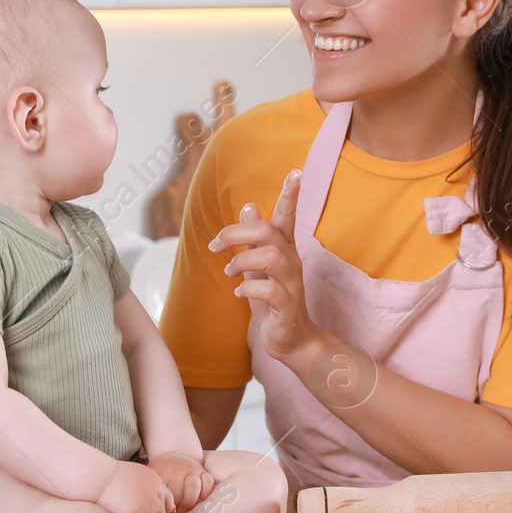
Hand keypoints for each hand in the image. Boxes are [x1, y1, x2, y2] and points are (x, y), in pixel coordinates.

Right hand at [96, 460, 175, 512]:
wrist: (100, 477)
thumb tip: (151, 501)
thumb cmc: (113, 476)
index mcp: (158, 485)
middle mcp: (156, 498)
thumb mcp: (138, 474)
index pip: (168, 505)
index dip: (157, 511)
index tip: (144, 512)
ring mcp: (148, 510)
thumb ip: (149, 487)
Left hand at [146, 452, 214, 512]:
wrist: (174, 453)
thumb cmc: (161, 471)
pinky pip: (208, 482)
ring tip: (185, 511)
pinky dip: (205, 493)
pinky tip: (199, 502)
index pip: (164, 493)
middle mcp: (177, 472)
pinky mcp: (203, 471)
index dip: (165, 507)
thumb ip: (150, 491)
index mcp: (163, 474)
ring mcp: (191, 471)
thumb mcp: (152, 477)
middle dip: (177, 507)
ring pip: (193, 486)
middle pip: (178, 491)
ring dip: (190, 502)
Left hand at [210, 170, 324, 362]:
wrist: (291, 340)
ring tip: (229, 271)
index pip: (288, 216)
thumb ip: (252, 241)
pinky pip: (269, 289)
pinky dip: (248, 287)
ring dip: (242, 260)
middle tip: (215, 246)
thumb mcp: (258, 267)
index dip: (291, 195)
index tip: (296, 172)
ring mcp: (292, 282)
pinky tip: (239, 292)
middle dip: (236, 233)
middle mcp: (291, 261)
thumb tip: (248, 207)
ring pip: (271, 255)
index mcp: (284, 249)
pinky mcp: (288, 304)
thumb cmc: (272, 301)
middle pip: (268, 231)